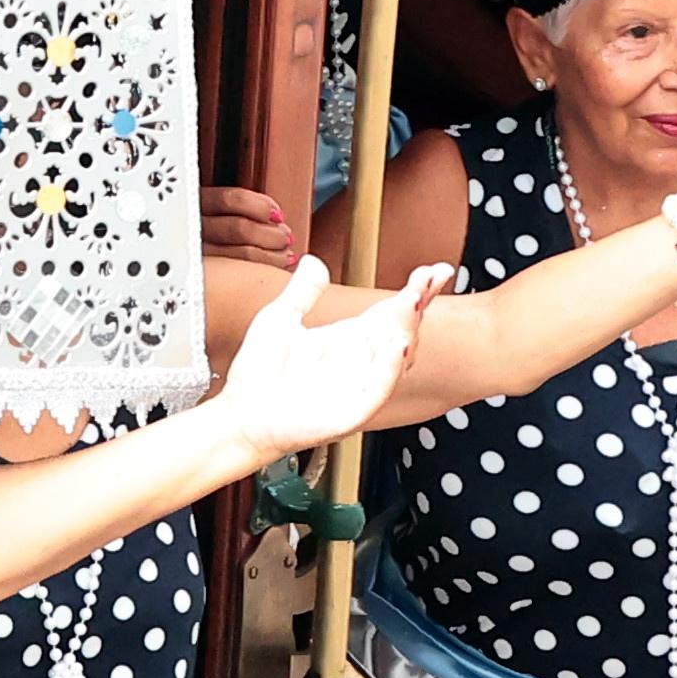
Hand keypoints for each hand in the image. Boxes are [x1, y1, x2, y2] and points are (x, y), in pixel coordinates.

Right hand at [198, 184, 302, 269]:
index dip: (260, 206)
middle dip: (269, 233)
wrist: (165, 275)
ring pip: (239, 255)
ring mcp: (194, 258)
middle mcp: (190, 231)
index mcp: (193, 206)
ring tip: (285, 254)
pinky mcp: (201, 278)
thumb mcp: (207, 216)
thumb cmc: (204, 240)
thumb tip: (275, 218)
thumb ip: (234, 211)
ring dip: (271, 253)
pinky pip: (236, 276)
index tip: (278, 214)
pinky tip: (274, 269)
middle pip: (237, 228)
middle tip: (285, 236)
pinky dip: (262, 270)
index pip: (229, 199)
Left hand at [206, 262, 440, 452]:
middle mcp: (362, 361)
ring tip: (412, 301)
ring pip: (396, 357)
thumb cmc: (259, 376)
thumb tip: (313, 261)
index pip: (392, 310)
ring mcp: (359, 386)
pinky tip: (396, 345)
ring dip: (407, 329)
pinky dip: (388, 367)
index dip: (417, 290)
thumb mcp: (280, 320)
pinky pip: (378, 389)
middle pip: (402, 328)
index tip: (436, 270)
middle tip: (425, 278)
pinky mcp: (351, 411)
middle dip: (417, 303)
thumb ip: (302, 292)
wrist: (240, 416)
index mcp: (350, 338)